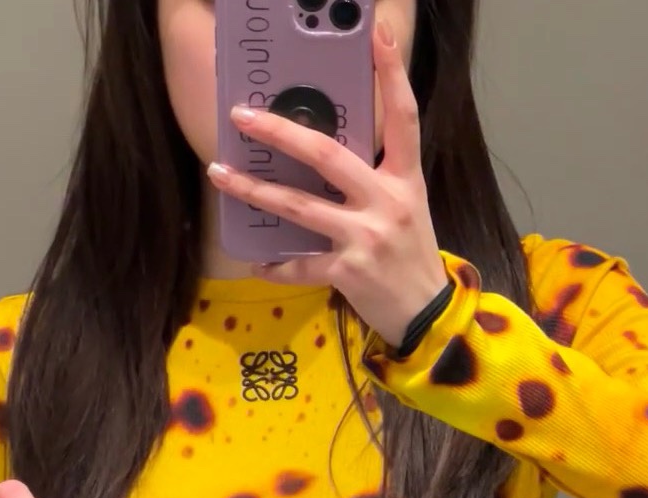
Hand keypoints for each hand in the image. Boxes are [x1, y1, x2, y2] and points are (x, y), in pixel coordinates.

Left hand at [207, 19, 448, 347]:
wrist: (427, 314)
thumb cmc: (411, 256)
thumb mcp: (406, 207)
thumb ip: (375, 179)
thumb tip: (324, 155)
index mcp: (405, 179)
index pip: (402, 117)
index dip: (393, 74)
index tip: (378, 34)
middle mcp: (386, 202)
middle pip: (327, 156)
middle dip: (281, 132)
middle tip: (242, 116)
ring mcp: (365, 237)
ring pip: (299, 206)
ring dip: (254, 190)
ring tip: (220, 174)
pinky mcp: (347, 272)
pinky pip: (300, 264)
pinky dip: (276, 265)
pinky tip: (258, 262)